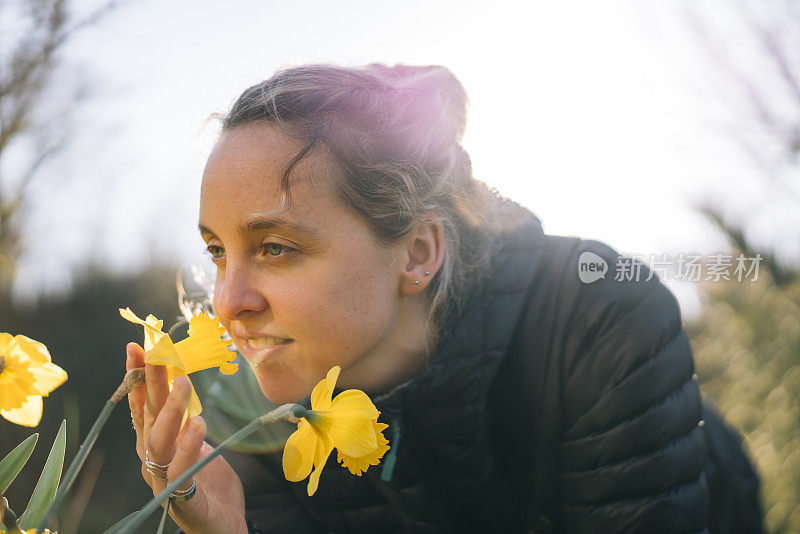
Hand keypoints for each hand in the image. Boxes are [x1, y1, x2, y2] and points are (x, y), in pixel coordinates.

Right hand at [126, 342, 247, 533]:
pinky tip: (198, 425)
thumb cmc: (208, 480)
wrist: (223, 524)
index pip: (142, 406)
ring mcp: (165, 482)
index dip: (138, 377)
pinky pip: (181, 472)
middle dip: (149, 383)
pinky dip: (187, 447)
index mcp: (155, 445)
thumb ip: (183, 417)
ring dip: (170, 410)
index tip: (138, 347)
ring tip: (185, 384)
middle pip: (147, 417)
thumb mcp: (195, 441)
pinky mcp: (184, 501)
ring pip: (159, 441)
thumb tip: (177, 381)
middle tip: (158, 354)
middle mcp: (153, 461)